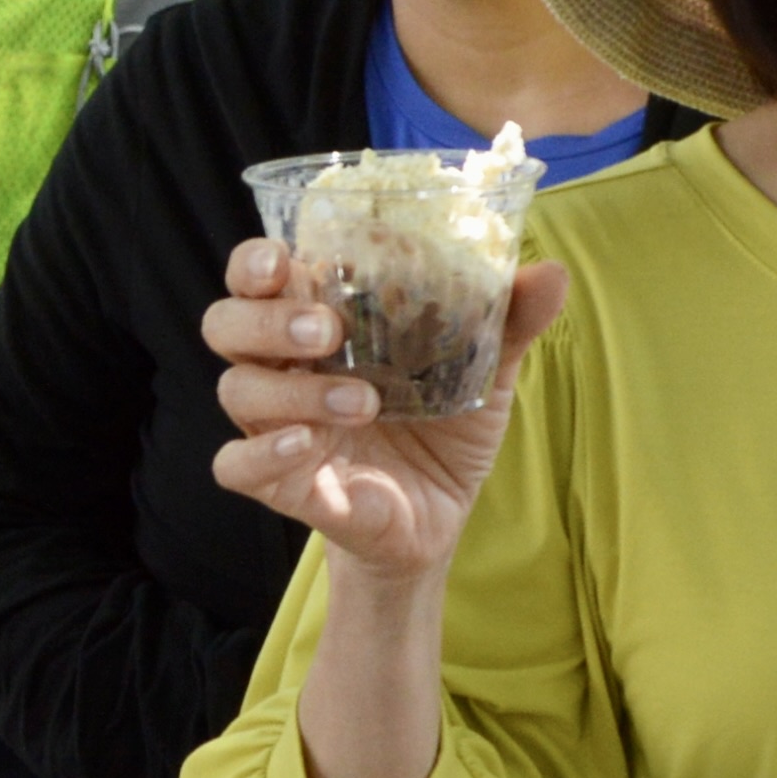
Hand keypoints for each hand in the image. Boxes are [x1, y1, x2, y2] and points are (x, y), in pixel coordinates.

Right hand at [206, 234, 568, 586]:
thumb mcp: (483, 374)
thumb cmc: (444, 432)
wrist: (441, 519)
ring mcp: (278, 426)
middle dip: (266, 318)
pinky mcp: (284, 483)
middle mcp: (287, 368)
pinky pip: (236, 464)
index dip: (255, 260)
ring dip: (292, 389)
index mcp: (320, 325)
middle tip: (328, 330)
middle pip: (226, 323)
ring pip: (237, 389)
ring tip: (360, 401)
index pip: (260, 277)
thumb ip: (508, 321)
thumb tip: (549, 273)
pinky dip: (263, 451)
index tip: (283, 258)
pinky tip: (305, 443)